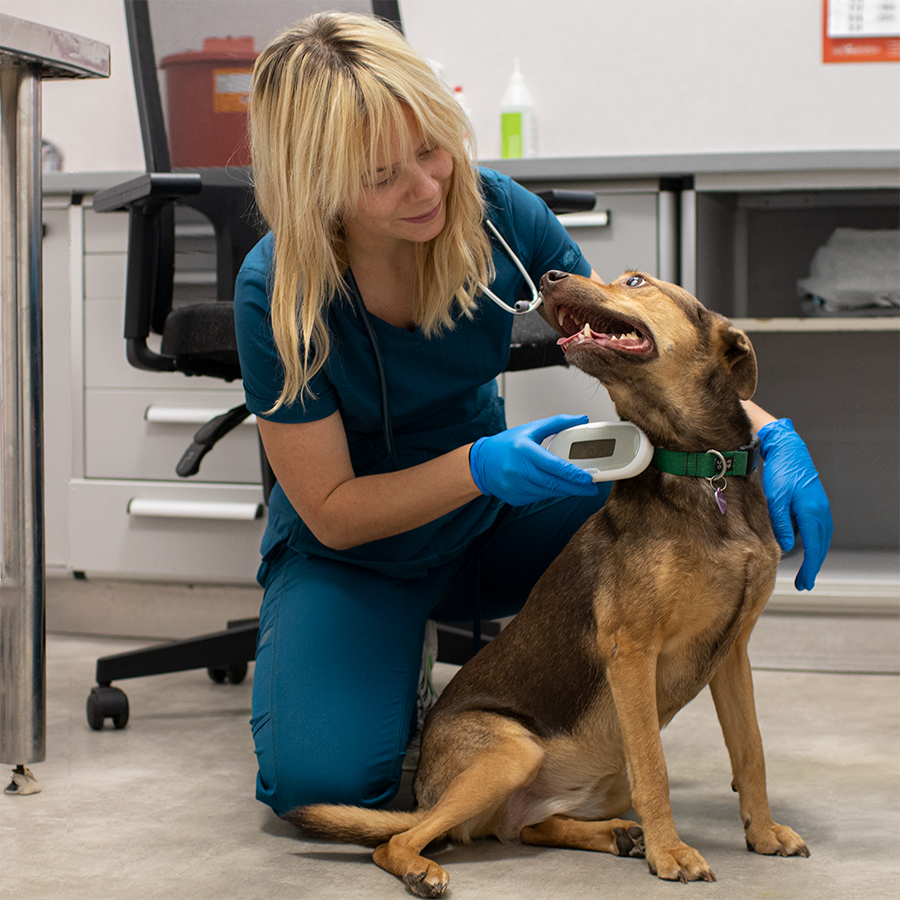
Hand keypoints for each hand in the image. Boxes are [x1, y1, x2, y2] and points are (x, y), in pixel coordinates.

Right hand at [470, 415, 598, 506]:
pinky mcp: (515, 497)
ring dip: (564, 491)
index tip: (589, 478)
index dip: (573, 474)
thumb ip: (557, 423)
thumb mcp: (530, 429)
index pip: (554, 466)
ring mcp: (515, 486)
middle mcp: (519, 470)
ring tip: (577, 487)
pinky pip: (538, 497)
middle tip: (591, 488)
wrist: (481, 463)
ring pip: (548, 492)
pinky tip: (555, 487)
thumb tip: (581, 419)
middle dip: (576, 487)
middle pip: (554, 483)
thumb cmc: (506, 445)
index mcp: (524, 450)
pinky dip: (549, 493)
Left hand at [758, 419, 832, 590]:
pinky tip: (802, 545)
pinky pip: (818, 527)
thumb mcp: (775, 500)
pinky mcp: (816, 502)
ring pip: (822, 537)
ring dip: (815, 554)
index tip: (805, 583)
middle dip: (814, 566)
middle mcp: (821, 511)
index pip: (814, 548)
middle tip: (805, 583)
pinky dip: (814, 540)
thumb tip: (786, 547)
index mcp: (812, 512)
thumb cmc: (780, 472)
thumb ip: (780, 524)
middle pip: (821, 546)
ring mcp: (821, 506)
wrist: (788, 450)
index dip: (810, 568)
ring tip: (806, 569)